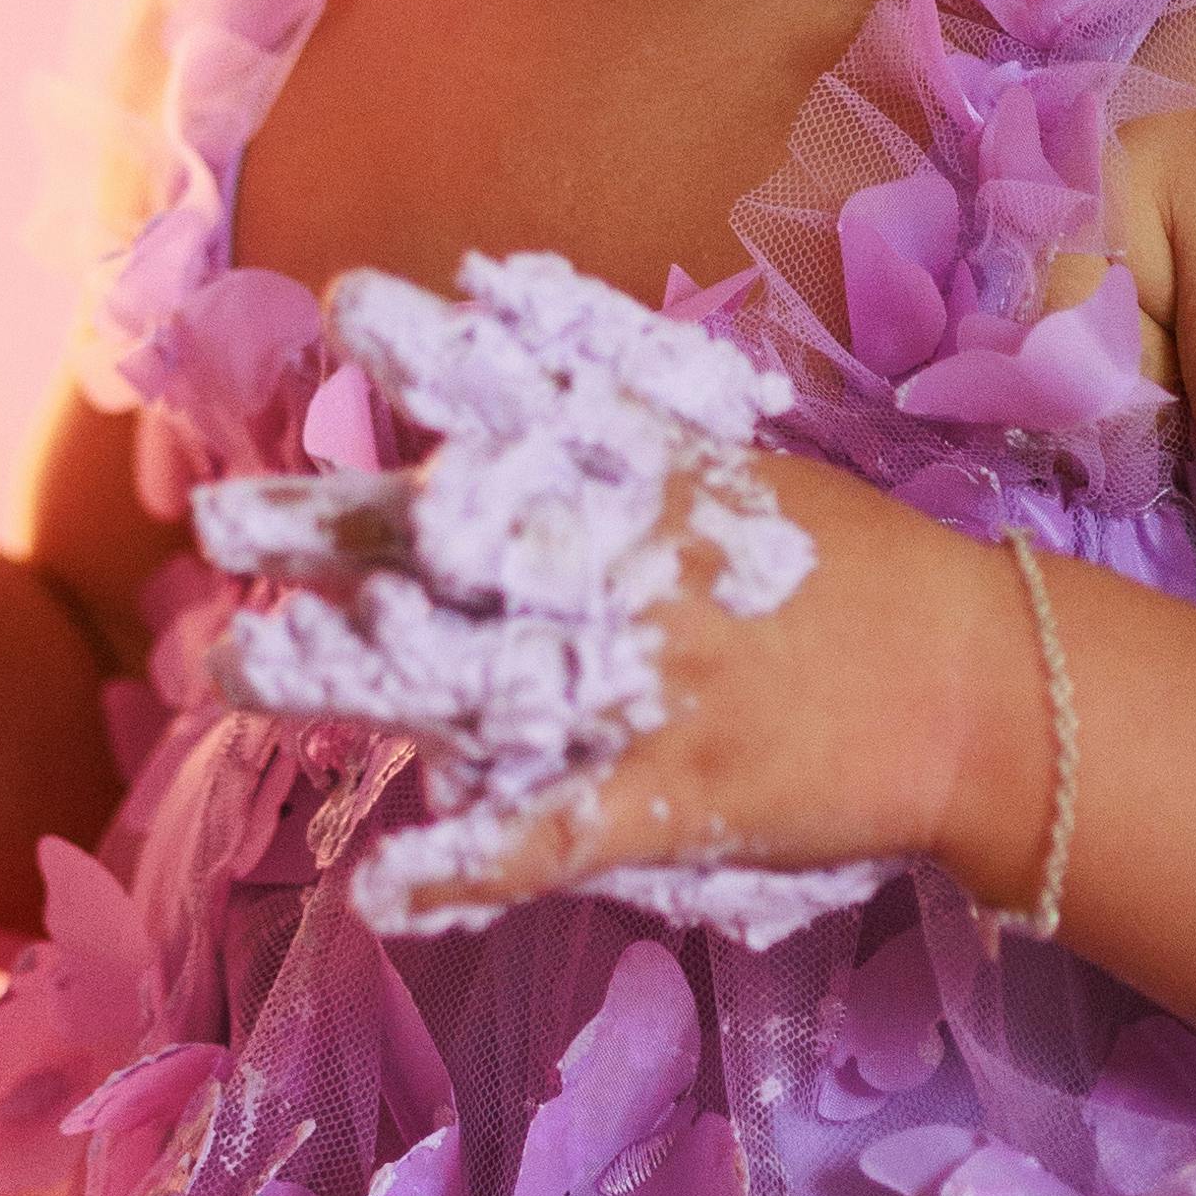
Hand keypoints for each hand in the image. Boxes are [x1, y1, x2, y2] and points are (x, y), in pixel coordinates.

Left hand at [193, 251, 1019, 936]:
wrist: (982, 696)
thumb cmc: (849, 570)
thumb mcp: (733, 457)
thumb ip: (613, 399)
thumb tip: (492, 307)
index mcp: (655, 480)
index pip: (530, 398)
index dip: (435, 350)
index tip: (341, 306)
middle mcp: (632, 572)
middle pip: (455, 542)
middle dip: (328, 527)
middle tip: (213, 517)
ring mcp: (646, 689)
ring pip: (467, 681)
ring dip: (341, 679)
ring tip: (226, 674)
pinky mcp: (671, 800)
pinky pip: (550, 837)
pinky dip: (467, 864)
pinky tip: (381, 889)